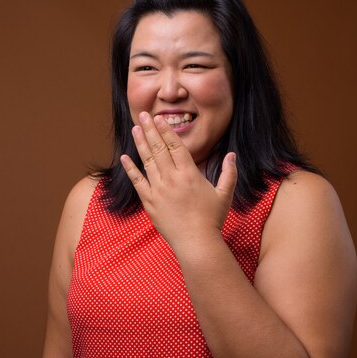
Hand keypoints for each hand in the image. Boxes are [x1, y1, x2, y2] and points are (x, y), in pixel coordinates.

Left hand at [120, 111, 237, 246]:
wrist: (196, 243)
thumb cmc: (212, 219)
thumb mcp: (225, 194)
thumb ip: (229, 172)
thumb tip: (232, 154)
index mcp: (189, 174)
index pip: (175, 146)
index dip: (166, 130)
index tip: (159, 119)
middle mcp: (172, 178)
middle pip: (159, 148)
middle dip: (150, 130)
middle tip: (144, 115)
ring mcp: (158, 190)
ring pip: (147, 161)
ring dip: (140, 143)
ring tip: (135, 128)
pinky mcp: (149, 202)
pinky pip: (137, 181)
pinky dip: (130, 168)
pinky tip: (125, 157)